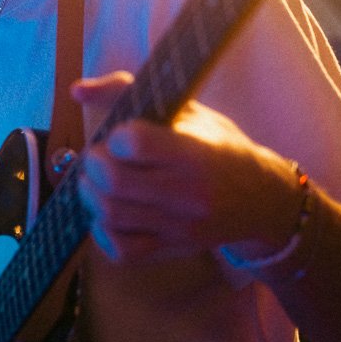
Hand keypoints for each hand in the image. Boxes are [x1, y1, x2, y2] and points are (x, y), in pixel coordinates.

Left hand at [71, 72, 300, 263]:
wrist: (263, 200)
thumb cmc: (220, 147)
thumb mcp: (189, 111)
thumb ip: (129, 92)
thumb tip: (77, 90)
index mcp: (193, 151)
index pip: (134, 142)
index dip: (117, 135)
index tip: (122, 135)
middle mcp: (187, 192)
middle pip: (114, 181)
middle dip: (92, 164)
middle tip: (97, 157)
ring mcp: (179, 226)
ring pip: (112, 215)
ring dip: (91, 195)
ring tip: (96, 182)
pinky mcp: (172, 250)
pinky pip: (123, 251)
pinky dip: (103, 233)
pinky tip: (107, 216)